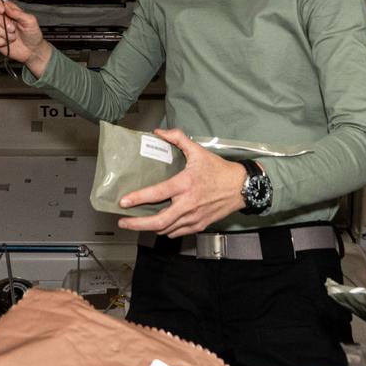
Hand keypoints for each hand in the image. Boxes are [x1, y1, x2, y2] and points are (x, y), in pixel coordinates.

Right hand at [0, 0, 50, 76]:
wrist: (33, 51)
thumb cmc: (33, 35)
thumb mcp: (30, 21)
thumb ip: (18, 12)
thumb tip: (7, 5)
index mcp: (10, 11)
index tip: (2, 10)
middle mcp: (2, 18)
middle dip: (1, 20)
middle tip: (12, 28)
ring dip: (2, 32)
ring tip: (12, 36)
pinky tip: (7, 42)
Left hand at [118, 130, 248, 236]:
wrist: (241, 187)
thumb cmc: (219, 169)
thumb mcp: (198, 151)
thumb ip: (178, 139)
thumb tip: (159, 132)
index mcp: (185, 184)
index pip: (157, 193)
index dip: (138, 198)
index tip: (123, 202)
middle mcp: (188, 204)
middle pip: (158, 221)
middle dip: (137, 224)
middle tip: (124, 222)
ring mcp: (194, 217)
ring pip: (166, 229)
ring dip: (149, 228)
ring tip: (136, 224)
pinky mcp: (199, 225)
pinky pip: (177, 232)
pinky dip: (165, 230)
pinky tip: (158, 225)